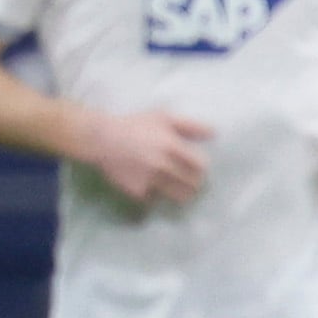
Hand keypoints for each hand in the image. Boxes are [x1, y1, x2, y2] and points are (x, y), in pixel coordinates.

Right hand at [81, 109, 212, 202]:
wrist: (102, 139)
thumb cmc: (136, 125)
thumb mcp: (164, 118)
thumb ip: (190, 126)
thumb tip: (215, 133)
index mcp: (172, 147)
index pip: (200, 166)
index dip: (203, 169)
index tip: (200, 169)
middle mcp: (163, 165)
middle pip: (192, 184)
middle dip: (196, 184)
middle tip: (194, 183)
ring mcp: (150, 180)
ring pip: (178, 196)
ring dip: (184, 194)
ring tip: (184, 192)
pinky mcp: (137, 191)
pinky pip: (156, 199)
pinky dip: (159, 197)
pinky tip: (158, 191)